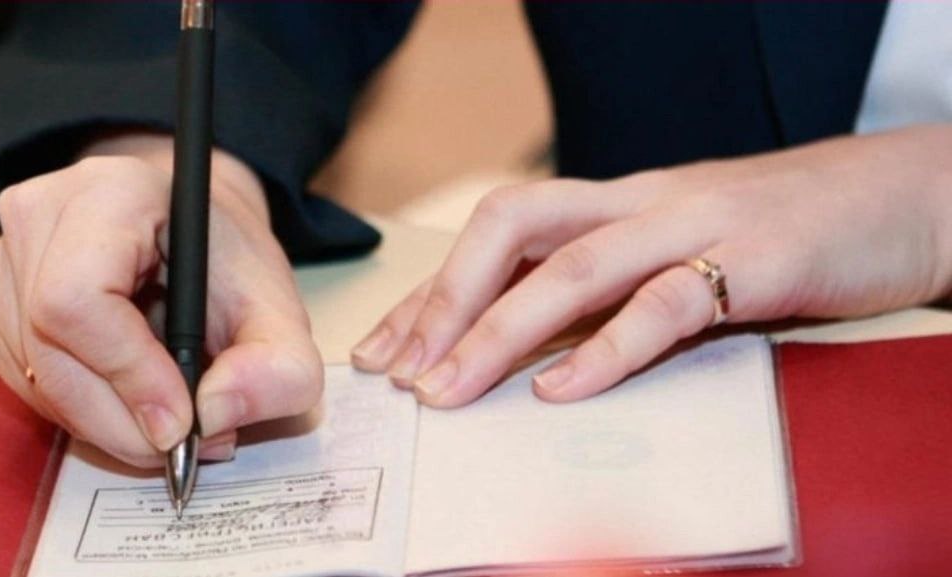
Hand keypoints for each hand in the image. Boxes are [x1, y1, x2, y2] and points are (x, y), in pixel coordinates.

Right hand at [0, 133, 321, 466]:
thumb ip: (278, 367)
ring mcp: (8, 257)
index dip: (126, 373)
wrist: (193, 240)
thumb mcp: (282, 314)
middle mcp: (42, 215)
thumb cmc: (230, 268)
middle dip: (118, 419)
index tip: (180, 423)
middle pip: (48, 344)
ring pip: (34, 374)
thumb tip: (215, 413)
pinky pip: (27, 382)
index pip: (79, 296)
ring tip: (171, 422)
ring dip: (103, 424)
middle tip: (182, 446)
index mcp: (113, 192)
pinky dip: (83, 415)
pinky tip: (132, 406)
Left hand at [352, 125, 951, 406]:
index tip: (385, 351)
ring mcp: (694, 224)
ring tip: (449, 391)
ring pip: (573, 267)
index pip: (497, 235)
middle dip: (445, 301)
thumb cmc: (779, 230)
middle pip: (512, 228)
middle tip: (401, 374)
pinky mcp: (752, 259)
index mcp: (614, 202)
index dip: (434, 292)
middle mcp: (639, 203)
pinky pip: (667, 303)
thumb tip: (536, 346)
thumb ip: (614, 284)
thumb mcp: (678, 248)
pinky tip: (562, 390)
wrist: (900, 194)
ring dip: (500, 332)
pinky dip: (608, 350)